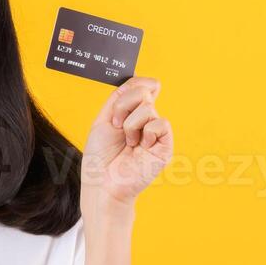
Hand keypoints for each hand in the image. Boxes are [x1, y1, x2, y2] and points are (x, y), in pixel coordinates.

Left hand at [81, 76, 172, 212]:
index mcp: (131, 114)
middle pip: (143, 91)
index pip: (141, 86)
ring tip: (127, 142)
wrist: (102, 183)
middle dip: (122, 107)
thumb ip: (119, 98)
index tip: (119, 102)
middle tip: (116, 127)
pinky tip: (140, 147)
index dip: (134, 85)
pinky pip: (160, 123)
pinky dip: (145, 133)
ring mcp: (156, 133)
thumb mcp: (103, 120)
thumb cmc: (100, 157)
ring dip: (130, 125)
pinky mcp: (165, 145)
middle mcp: (146, 120)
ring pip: (148, 107)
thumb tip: (144, 81)